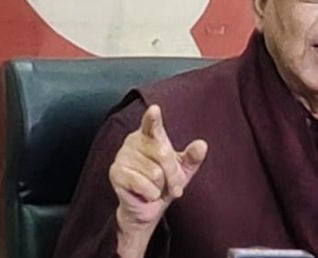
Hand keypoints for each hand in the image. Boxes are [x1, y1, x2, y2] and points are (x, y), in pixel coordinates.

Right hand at [109, 104, 207, 256]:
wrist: (148, 208)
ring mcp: (122, 156)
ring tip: (154, 188)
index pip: (152, 124)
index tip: (154, 109)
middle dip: (173, 175)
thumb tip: (201, 145)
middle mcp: (133, 141)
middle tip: (173, 187)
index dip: (153, 118)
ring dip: (160, 187)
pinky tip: (145, 194)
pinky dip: (150, 194)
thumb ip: (192, 157)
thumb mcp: (183, 170)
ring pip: (155, 172)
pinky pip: (144, 185)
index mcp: (150, 135)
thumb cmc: (164, 184)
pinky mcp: (116, 173)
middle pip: (163, 154)